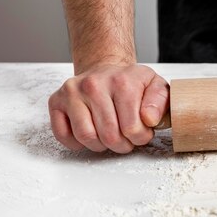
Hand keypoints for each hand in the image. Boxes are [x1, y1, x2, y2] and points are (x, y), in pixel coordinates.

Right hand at [48, 64, 168, 152]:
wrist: (107, 71)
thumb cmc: (132, 83)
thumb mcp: (156, 87)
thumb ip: (160, 103)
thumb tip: (149, 120)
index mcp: (122, 81)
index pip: (132, 128)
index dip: (140, 138)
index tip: (141, 132)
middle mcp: (94, 85)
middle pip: (109, 136)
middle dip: (122, 145)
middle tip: (127, 139)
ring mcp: (72, 92)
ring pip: (86, 137)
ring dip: (101, 146)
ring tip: (110, 137)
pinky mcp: (56, 101)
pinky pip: (63, 135)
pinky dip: (78, 143)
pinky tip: (92, 134)